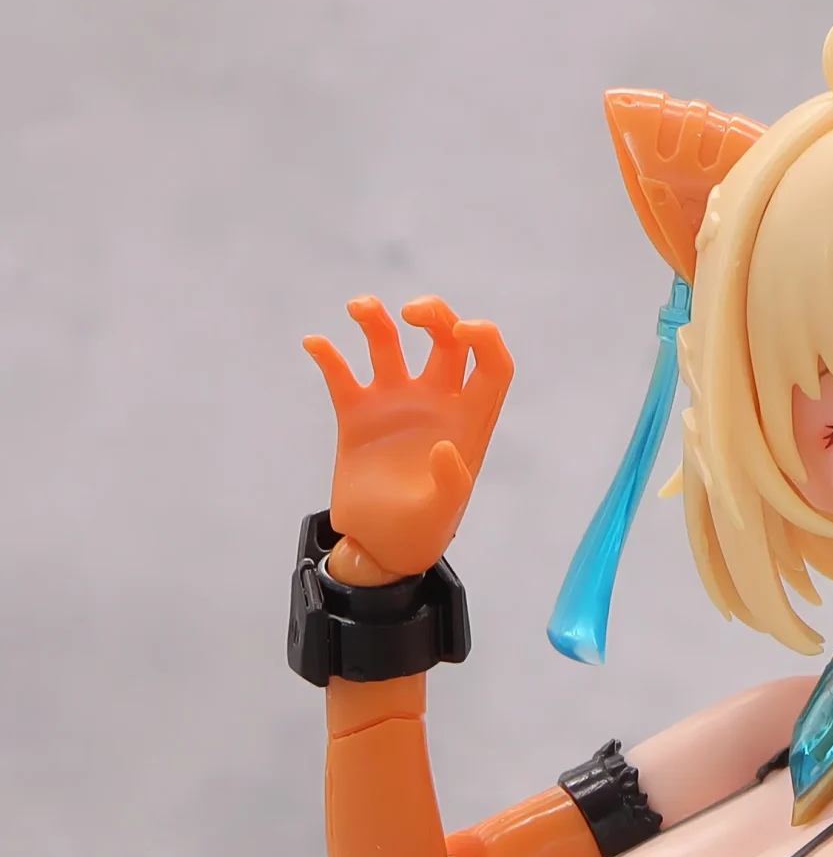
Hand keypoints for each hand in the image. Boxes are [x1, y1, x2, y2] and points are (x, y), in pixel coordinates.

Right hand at [305, 296, 512, 580]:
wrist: (378, 548)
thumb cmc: (419, 535)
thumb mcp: (440, 514)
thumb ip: (450, 483)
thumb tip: (445, 447)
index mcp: (468, 422)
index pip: (492, 366)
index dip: (485, 338)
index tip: (463, 330)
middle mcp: (434, 404)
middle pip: (445, 339)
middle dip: (434, 314)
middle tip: (410, 315)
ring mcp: (394, 406)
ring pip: (388, 344)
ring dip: (375, 318)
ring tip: (359, 309)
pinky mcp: (357, 415)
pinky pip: (341, 373)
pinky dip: (328, 354)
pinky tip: (315, 344)